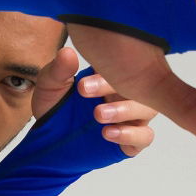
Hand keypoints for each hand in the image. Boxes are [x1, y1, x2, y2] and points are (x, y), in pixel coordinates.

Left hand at [33, 49, 157, 157]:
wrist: (47, 141)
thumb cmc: (54, 107)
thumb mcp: (50, 86)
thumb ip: (59, 71)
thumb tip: (67, 53)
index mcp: (113, 72)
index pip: (125, 61)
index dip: (111, 67)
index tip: (84, 82)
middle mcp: (127, 91)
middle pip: (142, 83)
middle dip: (119, 87)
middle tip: (87, 91)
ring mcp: (132, 116)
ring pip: (148, 108)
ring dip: (125, 110)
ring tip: (98, 115)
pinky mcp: (131, 140)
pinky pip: (144, 136)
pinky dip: (130, 134)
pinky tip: (108, 133)